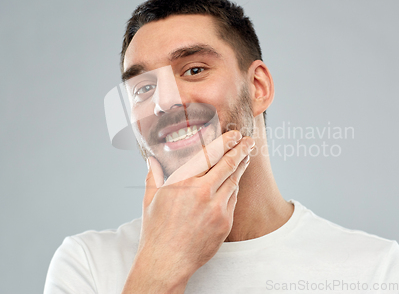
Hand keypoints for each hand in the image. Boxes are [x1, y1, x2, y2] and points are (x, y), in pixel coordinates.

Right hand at [122, 130, 253, 292]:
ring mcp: (217, 208)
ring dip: (240, 168)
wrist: (167, 262)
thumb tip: (152, 162)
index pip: (210, 155)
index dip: (225, 143)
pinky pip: (233, 200)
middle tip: (248, 141)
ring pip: (234, 182)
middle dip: (241, 150)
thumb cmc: (156, 231)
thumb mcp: (150, 200)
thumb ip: (153, 176)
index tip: (234, 135)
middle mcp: (203, 192)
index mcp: (183, 182)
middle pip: (228, 165)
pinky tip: (234, 184)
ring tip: (245, 158)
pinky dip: (234, 189)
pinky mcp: (225, 223)